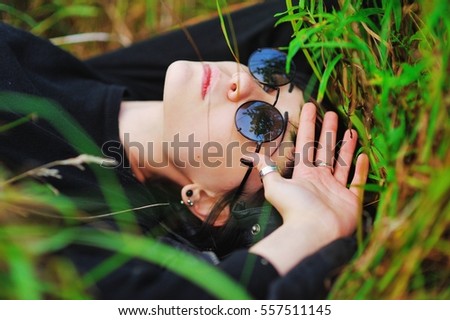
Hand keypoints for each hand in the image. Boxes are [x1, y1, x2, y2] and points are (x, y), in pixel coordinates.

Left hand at [248, 102, 368, 274]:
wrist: (314, 232)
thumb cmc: (294, 208)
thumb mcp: (274, 186)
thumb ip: (266, 169)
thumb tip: (251, 156)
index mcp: (304, 174)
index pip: (306, 144)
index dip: (308, 125)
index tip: (311, 107)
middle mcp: (321, 179)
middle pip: (325, 150)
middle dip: (329, 132)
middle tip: (333, 113)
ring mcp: (336, 189)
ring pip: (342, 163)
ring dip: (346, 147)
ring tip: (351, 130)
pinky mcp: (351, 200)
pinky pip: (358, 181)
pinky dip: (361, 170)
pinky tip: (364, 155)